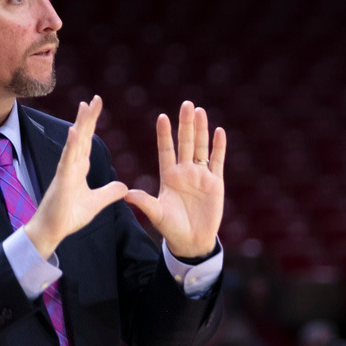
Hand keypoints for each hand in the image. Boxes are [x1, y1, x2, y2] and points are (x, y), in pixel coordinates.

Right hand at [24, 96, 129, 258]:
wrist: (52, 231)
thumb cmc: (68, 216)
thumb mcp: (96, 203)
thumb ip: (109, 193)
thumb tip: (124, 186)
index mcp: (79, 168)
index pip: (88, 141)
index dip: (92, 123)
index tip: (97, 105)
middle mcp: (71, 165)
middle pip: (82, 136)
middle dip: (88, 117)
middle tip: (95, 99)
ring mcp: (65, 171)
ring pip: (74, 143)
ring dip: (80, 125)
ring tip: (84, 106)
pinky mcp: (62, 181)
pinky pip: (67, 160)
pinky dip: (71, 145)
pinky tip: (74, 131)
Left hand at [124, 101, 224, 259]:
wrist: (192, 241)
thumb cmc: (171, 228)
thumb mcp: (156, 215)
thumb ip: (144, 202)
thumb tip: (126, 194)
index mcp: (169, 176)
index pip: (166, 150)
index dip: (164, 135)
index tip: (162, 117)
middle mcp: (184, 172)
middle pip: (185, 143)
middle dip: (186, 124)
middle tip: (186, 104)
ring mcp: (200, 176)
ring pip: (201, 148)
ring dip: (201, 130)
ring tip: (200, 111)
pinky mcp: (215, 183)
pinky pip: (217, 162)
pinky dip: (218, 147)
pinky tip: (219, 132)